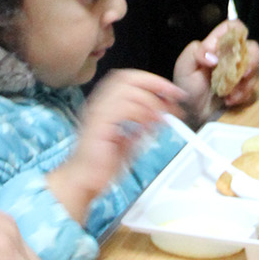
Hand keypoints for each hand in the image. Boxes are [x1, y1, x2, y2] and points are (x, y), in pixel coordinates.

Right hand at [45, 68, 186, 222]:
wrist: (85, 182)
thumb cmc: (102, 164)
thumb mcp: (129, 139)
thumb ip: (142, 125)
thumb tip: (162, 114)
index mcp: (105, 104)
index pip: (129, 79)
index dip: (153, 81)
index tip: (172, 91)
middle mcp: (99, 104)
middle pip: (127, 77)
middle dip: (154, 83)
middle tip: (173, 95)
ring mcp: (97, 112)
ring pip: (128, 91)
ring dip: (151, 102)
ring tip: (163, 117)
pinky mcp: (98, 124)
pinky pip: (123, 108)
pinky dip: (142, 114)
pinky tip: (149, 126)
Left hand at [173, 18, 258, 120]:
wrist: (190, 113)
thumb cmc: (185, 87)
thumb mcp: (184, 67)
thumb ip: (196, 54)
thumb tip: (214, 56)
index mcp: (215, 45)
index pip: (232, 27)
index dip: (238, 32)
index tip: (234, 49)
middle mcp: (229, 55)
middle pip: (251, 47)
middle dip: (251, 61)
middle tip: (242, 75)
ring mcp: (237, 71)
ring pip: (254, 68)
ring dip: (245, 83)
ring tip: (228, 94)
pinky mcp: (242, 87)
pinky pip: (252, 87)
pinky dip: (242, 95)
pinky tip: (229, 100)